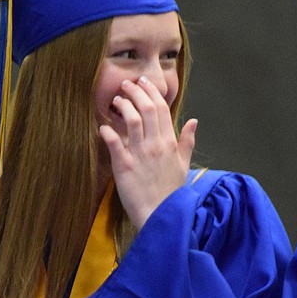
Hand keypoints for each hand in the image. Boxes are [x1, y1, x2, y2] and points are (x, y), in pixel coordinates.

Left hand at [98, 76, 196, 229]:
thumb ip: (187, 141)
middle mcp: (156, 144)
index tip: (142, 82)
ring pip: (131, 120)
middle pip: (146, 108)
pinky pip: (114, 143)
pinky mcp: (124, 166)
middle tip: (125, 85)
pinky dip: (107, 132)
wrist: (161, 215)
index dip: (151, 92)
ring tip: (115, 101)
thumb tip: (194, 121)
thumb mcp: (184, 165)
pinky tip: (103, 127)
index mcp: (170, 142)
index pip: (162, 109)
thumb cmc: (171, 192)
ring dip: (122, 106)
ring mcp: (140, 154)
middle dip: (135, 92)